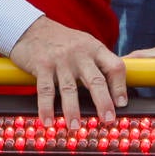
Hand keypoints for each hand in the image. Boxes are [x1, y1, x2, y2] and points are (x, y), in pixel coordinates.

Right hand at [9, 16, 126, 125]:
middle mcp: (79, 53)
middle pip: (95, 80)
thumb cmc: (62, 41)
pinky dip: (46, 107)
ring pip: (69, 89)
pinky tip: (47, 121)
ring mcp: (60, 59)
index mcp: (94, 48)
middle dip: (103, 102)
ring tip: (75, 127)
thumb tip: (124, 78)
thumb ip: (100, 62)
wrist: (30, 28)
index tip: (121, 104)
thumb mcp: (85, 44)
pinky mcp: (41, 65)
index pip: (115, 66)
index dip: (120, 86)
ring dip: (72, 110)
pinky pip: (45, 90)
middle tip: (107, 119)